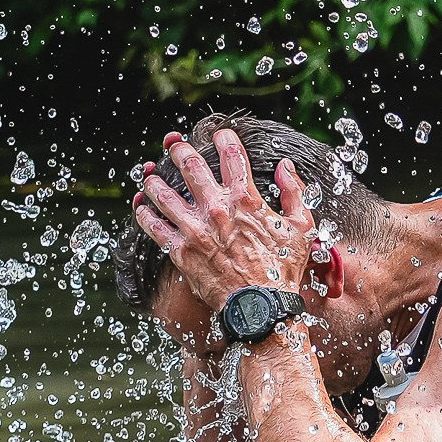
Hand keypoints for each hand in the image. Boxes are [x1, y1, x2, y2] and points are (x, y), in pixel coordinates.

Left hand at [133, 128, 315, 313]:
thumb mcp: (301, 227)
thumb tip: (286, 166)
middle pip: (189, 166)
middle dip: (179, 151)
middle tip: (173, 146)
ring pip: (164, 194)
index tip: (217, 134)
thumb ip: (295, 192)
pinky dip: (144, 213)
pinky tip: (140, 206)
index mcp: (245, 198)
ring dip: (154, 180)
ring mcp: (195, 229)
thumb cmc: (284, 269)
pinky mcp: (180, 251)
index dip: (223, 137)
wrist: (261, 307)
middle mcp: (216, 209)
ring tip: (149, 175)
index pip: (231, 154)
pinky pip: (154, 227)